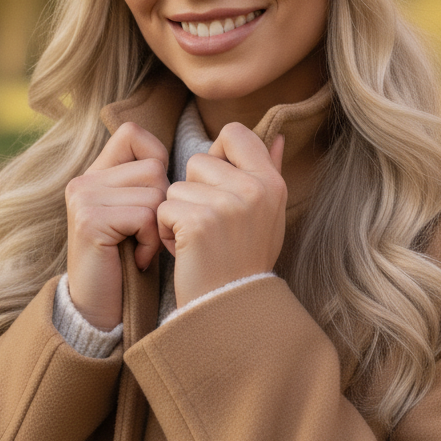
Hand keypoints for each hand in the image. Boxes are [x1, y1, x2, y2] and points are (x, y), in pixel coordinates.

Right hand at [65, 123, 168, 329]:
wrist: (102, 310)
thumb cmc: (132, 261)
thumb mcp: (142, 214)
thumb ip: (152, 181)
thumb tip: (202, 157)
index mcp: (97, 172)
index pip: (132, 133)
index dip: (157, 159)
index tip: (154, 200)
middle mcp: (85, 180)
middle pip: (153, 168)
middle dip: (163, 205)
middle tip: (145, 235)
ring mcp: (84, 198)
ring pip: (154, 193)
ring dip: (158, 227)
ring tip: (140, 248)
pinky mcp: (89, 220)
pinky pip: (144, 215)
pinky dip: (150, 242)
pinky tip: (137, 259)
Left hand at [157, 123, 285, 305]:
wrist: (232, 308)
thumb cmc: (246, 258)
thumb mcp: (268, 214)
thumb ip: (269, 171)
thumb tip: (275, 136)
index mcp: (271, 182)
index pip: (234, 133)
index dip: (217, 153)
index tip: (217, 183)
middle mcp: (253, 189)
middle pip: (197, 160)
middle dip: (192, 190)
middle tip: (208, 223)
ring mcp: (226, 206)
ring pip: (176, 186)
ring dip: (177, 213)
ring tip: (197, 240)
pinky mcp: (198, 223)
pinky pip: (164, 209)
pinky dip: (166, 231)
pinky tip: (185, 251)